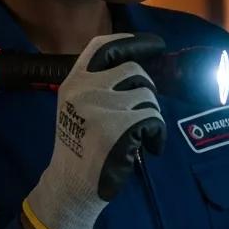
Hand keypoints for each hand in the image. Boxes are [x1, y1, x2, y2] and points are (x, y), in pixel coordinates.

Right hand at [23, 32, 166, 228]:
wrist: (71, 185)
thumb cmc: (80, 148)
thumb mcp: (76, 108)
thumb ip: (97, 86)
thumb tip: (138, 68)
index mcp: (73, 82)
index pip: (103, 47)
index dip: (132, 42)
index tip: (154, 45)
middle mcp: (85, 90)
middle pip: (134, 70)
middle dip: (148, 88)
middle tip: (147, 109)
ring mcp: (102, 108)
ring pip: (147, 96)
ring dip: (153, 114)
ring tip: (145, 133)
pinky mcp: (119, 128)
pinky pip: (154, 120)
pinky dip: (158, 134)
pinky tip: (151, 148)